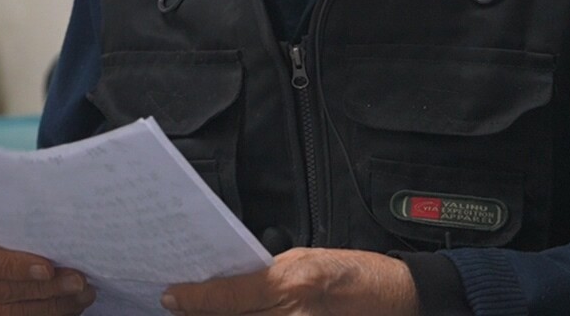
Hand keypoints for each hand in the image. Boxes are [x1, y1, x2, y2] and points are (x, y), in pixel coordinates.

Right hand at [0, 227, 96, 315]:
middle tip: (78, 281)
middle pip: (3, 291)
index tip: (48, 268)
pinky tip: (69, 307)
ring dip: (54, 306)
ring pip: (12, 314)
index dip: (16, 266)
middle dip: (46, 288)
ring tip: (81, 294)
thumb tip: (58, 236)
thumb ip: (13, 234)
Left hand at [162, 247, 419, 315]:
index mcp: (290, 283)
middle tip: (182, 307)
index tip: (171, 297)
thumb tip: (228, 282)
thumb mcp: (305, 259)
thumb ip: (265, 274)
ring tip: (206, 312)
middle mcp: (293, 315)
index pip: (228, 296)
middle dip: (203, 314)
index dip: (194, 299)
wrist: (398, 298)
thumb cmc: (355, 273)